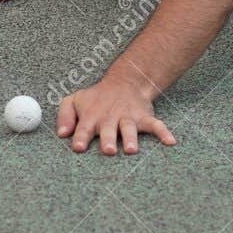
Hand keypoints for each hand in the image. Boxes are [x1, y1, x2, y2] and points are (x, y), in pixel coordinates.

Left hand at [57, 78, 176, 155]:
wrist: (124, 82)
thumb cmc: (96, 98)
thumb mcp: (74, 100)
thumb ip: (65, 115)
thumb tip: (61, 134)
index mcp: (91, 117)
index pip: (84, 129)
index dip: (80, 137)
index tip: (78, 147)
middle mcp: (109, 118)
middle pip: (108, 130)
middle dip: (109, 140)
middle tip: (109, 150)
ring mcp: (128, 118)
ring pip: (130, 128)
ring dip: (131, 138)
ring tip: (132, 150)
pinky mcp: (144, 117)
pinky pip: (155, 125)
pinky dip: (164, 132)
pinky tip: (171, 142)